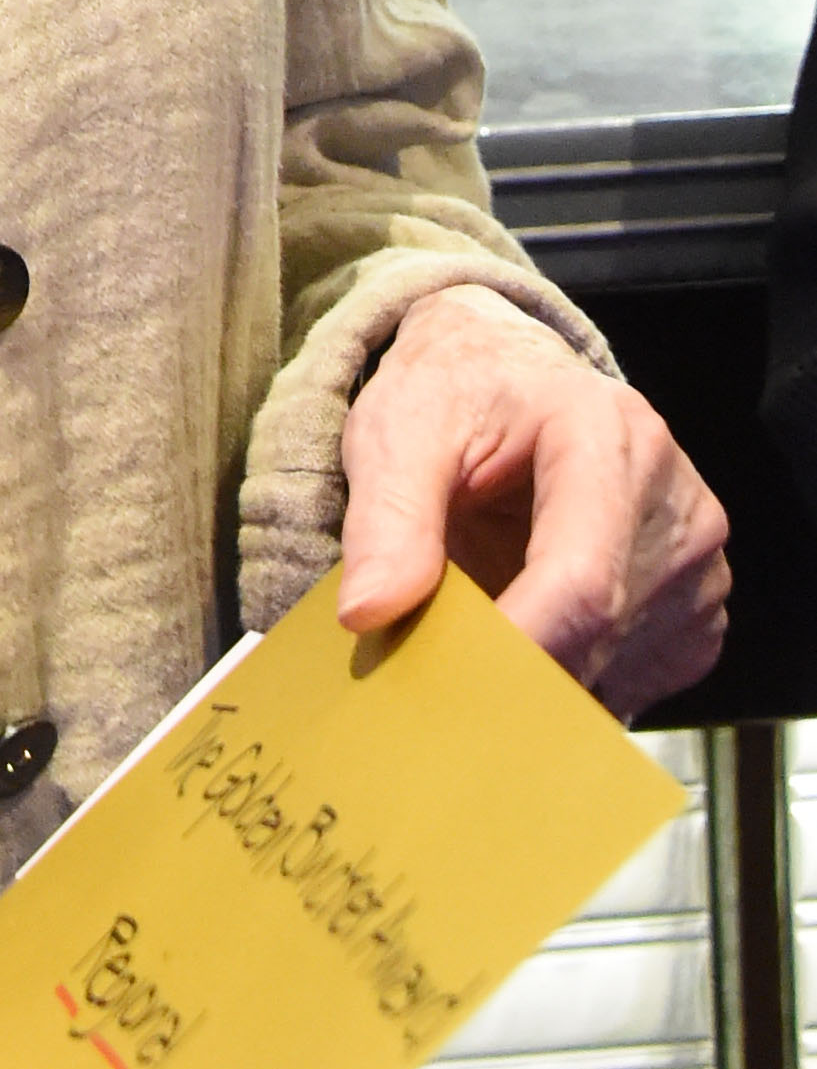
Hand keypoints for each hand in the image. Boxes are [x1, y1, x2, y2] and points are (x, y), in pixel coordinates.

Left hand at [340, 284, 728, 713]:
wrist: (511, 379)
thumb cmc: (457, 398)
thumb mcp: (397, 431)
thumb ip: (386, 519)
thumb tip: (368, 614)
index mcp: (609, 433)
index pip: (579, 581)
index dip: (512, 650)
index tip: (441, 689)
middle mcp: (676, 500)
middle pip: (598, 637)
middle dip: (508, 674)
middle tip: (432, 676)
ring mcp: (700, 563)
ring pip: (615, 673)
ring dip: (535, 684)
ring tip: (474, 632)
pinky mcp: (697, 614)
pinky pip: (633, 685)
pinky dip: (569, 687)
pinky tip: (525, 637)